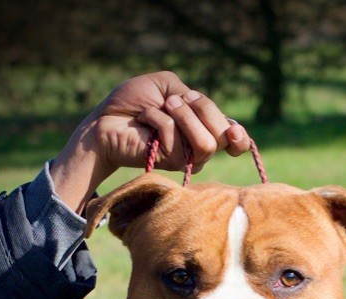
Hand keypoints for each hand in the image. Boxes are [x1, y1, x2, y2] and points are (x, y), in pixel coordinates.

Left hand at [50, 72, 249, 213]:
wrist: (105, 119)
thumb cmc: (132, 102)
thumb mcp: (167, 86)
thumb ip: (192, 97)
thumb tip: (205, 112)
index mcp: (201, 126)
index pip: (234, 142)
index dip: (240, 138)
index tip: (233, 131)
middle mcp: (198, 146)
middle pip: (222, 136)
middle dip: (203, 109)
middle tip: (176, 101)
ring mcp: (186, 159)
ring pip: (206, 143)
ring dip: (184, 116)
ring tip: (164, 107)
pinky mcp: (170, 164)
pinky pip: (176, 137)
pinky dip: (157, 119)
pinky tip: (143, 120)